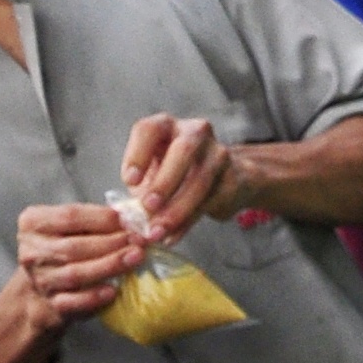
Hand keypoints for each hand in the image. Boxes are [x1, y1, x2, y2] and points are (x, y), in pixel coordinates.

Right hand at [14, 200, 138, 322]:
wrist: (46, 286)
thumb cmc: (68, 246)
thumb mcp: (74, 225)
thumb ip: (98, 218)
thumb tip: (138, 212)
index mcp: (34, 222)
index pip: (70, 216)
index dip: (103, 218)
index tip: (131, 221)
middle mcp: (32, 250)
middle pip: (74, 246)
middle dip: (111, 243)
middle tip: (140, 241)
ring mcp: (41, 278)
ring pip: (75, 273)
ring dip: (109, 265)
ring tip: (135, 258)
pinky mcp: (52, 303)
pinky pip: (73, 302)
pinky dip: (94, 297)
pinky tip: (113, 291)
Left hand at [119, 115, 234, 241]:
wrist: (223, 178)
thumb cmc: (176, 173)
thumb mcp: (152, 173)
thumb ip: (141, 190)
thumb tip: (132, 218)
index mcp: (166, 125)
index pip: (149, 130)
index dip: (137, 154)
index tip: (129, 181)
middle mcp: (195, 132)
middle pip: (183, 152)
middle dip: (164, 182)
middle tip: (148, 207)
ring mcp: (218, 154)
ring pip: (200, 180)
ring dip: (177, 209)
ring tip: (158, 231)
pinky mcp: (234, 178)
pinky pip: (210, 202)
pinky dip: (188, 222)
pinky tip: (172, 237)